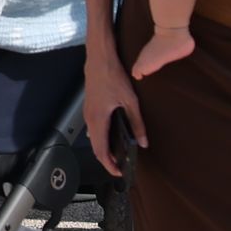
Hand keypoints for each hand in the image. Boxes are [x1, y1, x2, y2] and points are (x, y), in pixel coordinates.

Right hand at [81, 39, 144, 175]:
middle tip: (121, 166)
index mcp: (98, 119)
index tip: (119, 172)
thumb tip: (143, 142)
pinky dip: (101, 137)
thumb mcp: (130, 100)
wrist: (99, 57)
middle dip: (106, 159)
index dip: (108, 164)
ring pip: (93, 137)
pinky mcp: (89, 106)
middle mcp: (89, 118)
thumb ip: (137, 123)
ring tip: (118, 152)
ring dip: (103, 148)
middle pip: (95, 146)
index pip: (100, 150)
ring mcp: (87, 112)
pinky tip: (113, 134)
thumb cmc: (113, 76)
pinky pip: (93, 128)